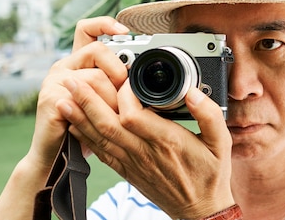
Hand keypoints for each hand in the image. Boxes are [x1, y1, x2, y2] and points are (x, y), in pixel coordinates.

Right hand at [26, 17, 129, 170]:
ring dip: (113, 97)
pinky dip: (101, 108)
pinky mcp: (53, 99)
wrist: (56, 158)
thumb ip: (116, 84)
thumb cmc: (85, 130)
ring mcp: (55, 82)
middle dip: (118, 69)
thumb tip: (143, 74)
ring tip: (117, 113)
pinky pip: (85, 96)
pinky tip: (105, 119)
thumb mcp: (104, 101)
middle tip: (126, 88)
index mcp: (77, 63)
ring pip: (96, 75)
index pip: (87, 29)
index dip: (104, 24)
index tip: (125, 30)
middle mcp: (64, 67)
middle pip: (97, 49)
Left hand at [61, 78, 234, 218]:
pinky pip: (100, 152)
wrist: (200, 210)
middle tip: (72, 81)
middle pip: (107, 125)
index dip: (123, 95)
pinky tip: (73, 124)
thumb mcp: (221, 142)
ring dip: (79, 118)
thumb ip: (210, 115)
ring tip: (63, 98)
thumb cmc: (210, 175)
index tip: (123, 77)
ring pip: (99, 138)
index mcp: (167, 141)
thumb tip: (192, 93)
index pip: (133, 115)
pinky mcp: (126, 170)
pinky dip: (84, 138)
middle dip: (87, 101)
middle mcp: (145, 152)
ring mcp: (133, 163)